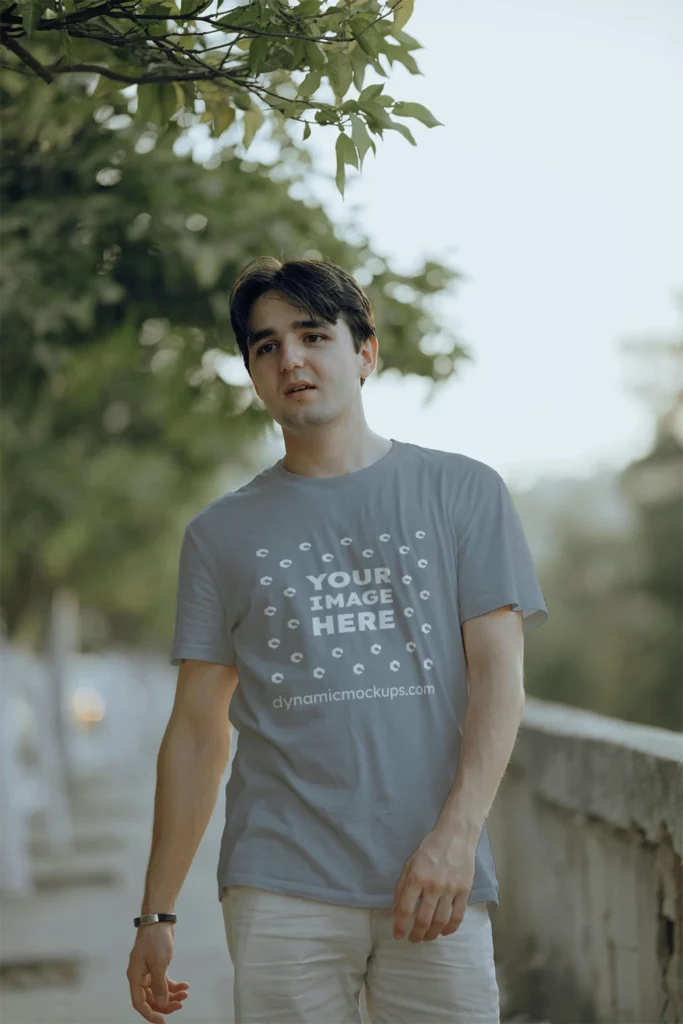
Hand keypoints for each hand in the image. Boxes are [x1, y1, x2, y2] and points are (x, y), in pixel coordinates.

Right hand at [127, 923, 189, 1021]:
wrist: (159, 919)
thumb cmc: (156, 939)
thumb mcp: (159, 964)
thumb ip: (159, 985)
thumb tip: (161, 1003)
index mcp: (135, 977)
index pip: (139, 1002)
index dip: (150, 1014)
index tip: (162, 1022)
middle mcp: (140, 976)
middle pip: (150, 998)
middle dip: (165, 1003)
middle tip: (180, 1004)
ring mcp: (148, 971)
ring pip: (158, 991)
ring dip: (172, 994)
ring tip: (185, 993)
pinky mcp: (157, 966)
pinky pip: (164, 981)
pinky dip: (174, 984)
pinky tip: (185, 984)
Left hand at [392, 826, 476, 941]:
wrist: (456, 836)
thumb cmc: (430, 848)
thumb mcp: (410, 863)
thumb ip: (401, 887)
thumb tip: (395, 911)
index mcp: (416, 878)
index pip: (405, 909)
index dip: (400, 926)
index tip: (398, 935)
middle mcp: (433, 886)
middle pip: (423, 919)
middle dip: (416, 934)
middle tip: (413, 940)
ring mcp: (450, 889)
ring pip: (440, 921)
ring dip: (432, 934)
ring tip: (426, 938)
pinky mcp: (465, 891)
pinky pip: (458, 916)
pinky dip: (450, 928)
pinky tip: (444, 932)